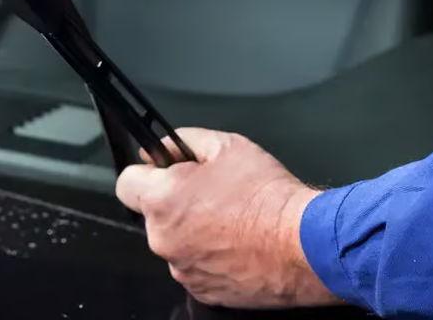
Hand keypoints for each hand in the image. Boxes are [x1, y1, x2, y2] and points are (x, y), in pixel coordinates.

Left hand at [115, 128, 340, 308]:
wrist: (307, 245)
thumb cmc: (268, 197)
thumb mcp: (226, 145)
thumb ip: (183, 141)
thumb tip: (163, 147)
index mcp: (161, 200)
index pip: (125, 183)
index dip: (145, 173)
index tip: (163, 172)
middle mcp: (163, 239)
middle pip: (153, 214)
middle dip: (174, 203)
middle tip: (211, 194)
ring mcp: (182, 269)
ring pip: (176, 242)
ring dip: (193, 232)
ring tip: (231, 222)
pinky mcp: (203, 291)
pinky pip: (195, 267)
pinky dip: (210, 257)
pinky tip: (238, 245)